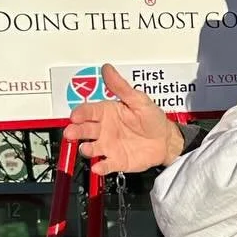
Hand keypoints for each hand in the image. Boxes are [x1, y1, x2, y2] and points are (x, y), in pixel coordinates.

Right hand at [65, 64, 182, 174]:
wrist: (166, 140)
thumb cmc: (152, 119)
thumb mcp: (139, 100)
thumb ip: (121, 87)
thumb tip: (108, 69)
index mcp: (106, 112)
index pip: (88, 111)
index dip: (80, 113)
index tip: (75, 115)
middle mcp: (103, 129)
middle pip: (84, 130)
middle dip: (76, 131)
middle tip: (71, 132)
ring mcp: (108, 146)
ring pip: (91, 148)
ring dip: (86, 149)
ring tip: (87, 149)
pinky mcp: (116, 161)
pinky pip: (105, 165)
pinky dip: (100, 167)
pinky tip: (98, 166)